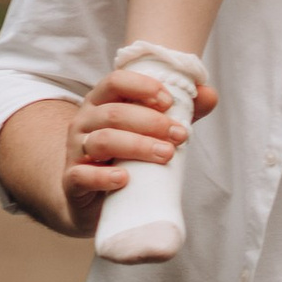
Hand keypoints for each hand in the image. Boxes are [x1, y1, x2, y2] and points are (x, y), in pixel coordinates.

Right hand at [59, 64, 220, 230]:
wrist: (93, 200)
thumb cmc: (125, 157)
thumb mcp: (151, 132)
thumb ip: (180, 112)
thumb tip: (209, 94)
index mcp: (101, 103)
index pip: (115, 81)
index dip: (142, 87)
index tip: (169, 101)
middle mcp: (84, 122)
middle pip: (114, 113)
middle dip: (151, 122)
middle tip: (180, 135)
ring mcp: (75, 151)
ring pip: (102, 141)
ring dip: (137, 146)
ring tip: (166, 155)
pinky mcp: (72, 180)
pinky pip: (82, 175)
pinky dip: (103, 177)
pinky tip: (124, 179)